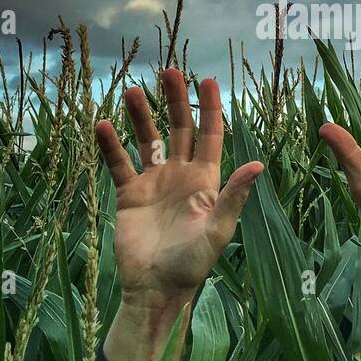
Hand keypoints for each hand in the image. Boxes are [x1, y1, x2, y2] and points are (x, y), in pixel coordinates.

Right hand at [95, 70, 262, 360]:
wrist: (156, 290)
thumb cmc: (193, 264)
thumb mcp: (218, 231)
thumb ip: (234, 196)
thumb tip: (258, 165)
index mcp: (207, 180)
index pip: (210, 135)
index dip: (209, 107)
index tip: (206, 79)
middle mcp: (181, 175)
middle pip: (178, 128)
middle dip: (174, 100)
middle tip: (168, 71)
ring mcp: (154, 183)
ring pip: (146, 140)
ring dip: (139, 116)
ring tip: (130, 91)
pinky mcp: (129, 195)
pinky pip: (119, 163)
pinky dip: (111, 145)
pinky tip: (102, 125)